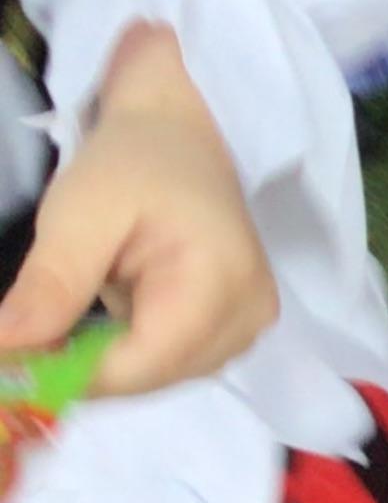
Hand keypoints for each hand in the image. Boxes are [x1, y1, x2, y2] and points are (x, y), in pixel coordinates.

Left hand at [0, 24, 276, 399]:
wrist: (183, 124)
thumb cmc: (133, 156)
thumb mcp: (78, 213)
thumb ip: (49, 288)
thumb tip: (4, 350)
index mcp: (222, 287)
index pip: (142, 366)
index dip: (71, 375)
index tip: (12, 361)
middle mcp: (248, 320)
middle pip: (152, 378)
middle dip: (84, 368)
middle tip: (26, 341)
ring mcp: (248, 325)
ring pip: (159, 376)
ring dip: (104, 360)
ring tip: (65, 319)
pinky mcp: (236, 324)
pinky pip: (172, 360)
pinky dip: (126, 350)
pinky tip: (102, 317)